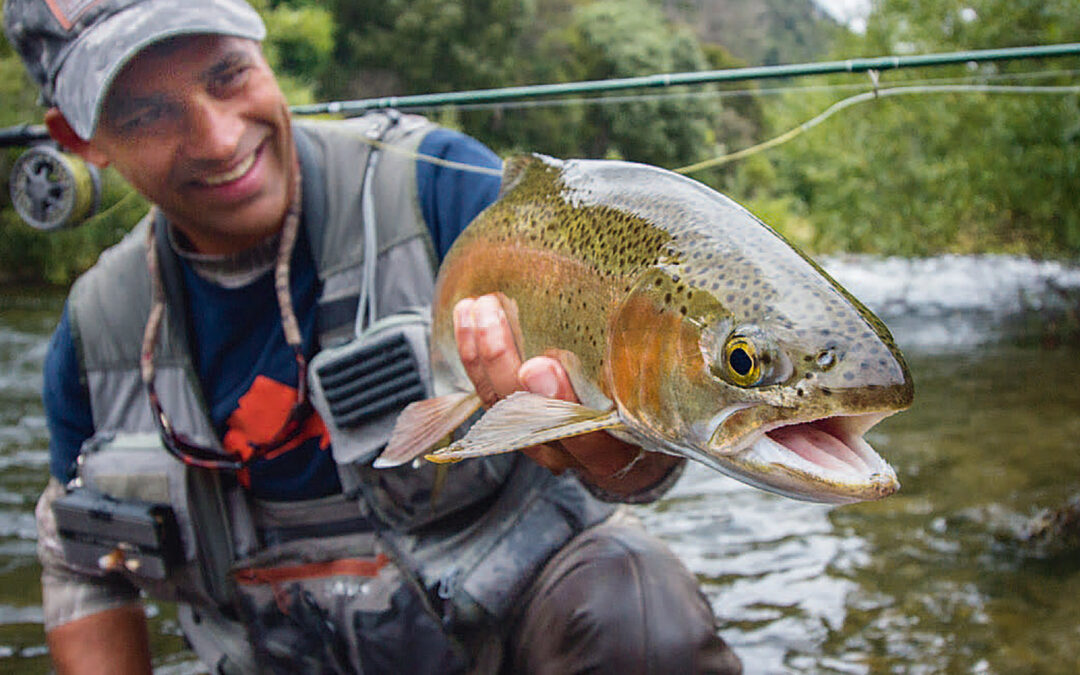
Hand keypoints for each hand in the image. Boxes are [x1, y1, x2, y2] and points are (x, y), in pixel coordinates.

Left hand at [453, 294, 679, 495]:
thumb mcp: (670, 395)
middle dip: (503, 364)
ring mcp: (542, 441)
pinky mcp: (519, 424)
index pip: (586, 439)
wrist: (640, 445)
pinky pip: (488, 397)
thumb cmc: (660, 406)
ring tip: (473, 307)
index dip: (560, 404)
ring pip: (500, 408)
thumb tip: (667, 302)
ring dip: (480, 356)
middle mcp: (573, 454)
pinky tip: (466, 319)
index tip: (541, 365)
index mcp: (620, 451)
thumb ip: (660, 363)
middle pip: (527, 419)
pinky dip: (474, 359)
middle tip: (490, 316)